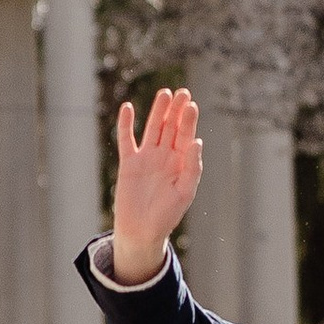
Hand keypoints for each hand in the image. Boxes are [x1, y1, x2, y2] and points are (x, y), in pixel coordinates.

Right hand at [110, 86, 202, 286]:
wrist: (142, 231)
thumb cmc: (167, 215)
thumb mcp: (185, 192)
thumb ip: (192, 167)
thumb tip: (196, 142)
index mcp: (181, 163)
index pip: (186, 136)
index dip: (188, 120)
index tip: (191, 105)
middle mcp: (165, 157)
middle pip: (171, 127)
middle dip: (176, 110)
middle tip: (182, 92)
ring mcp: (147, 158)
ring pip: (153, 128)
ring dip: (158, 111)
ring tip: (164, 93)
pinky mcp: (129, 163)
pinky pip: (127, 140)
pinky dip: (126, 124)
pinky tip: (128, 107)